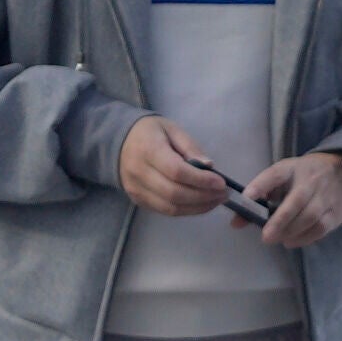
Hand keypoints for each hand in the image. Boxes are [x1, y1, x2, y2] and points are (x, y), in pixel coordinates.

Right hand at [106, 118, 241, 220]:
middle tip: (223, 194)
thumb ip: (190, 147)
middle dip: (203, 197)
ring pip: (171, 207)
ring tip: (216, 200)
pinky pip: (165, 211)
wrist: (118, 142)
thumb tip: (209, 167)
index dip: (201, 180)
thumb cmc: (150, 132)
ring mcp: (136, 190)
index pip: (177, 171)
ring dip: (198, 208)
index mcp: (148, 150)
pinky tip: (201, 204)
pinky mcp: (138, 201)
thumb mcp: (172, 129)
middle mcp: (139, 173)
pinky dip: (187, 210)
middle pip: (174, 194)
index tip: (221, 182)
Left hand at [239, 148, 341, 250]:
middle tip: (266, 237)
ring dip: (292, 231)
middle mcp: (311, 180)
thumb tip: (236, 224)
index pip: (275, 173)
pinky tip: (292, 241)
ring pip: (311, 216)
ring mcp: (327, 196)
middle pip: (297, 200)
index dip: (261, 184)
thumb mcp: (282, 177)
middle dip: (280, 220)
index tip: (247, 197)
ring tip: (278, 239)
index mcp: (292, 168)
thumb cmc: (304, 176)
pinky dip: (305, 238)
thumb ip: (259, 198)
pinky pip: (322, 228)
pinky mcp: (337, 211)